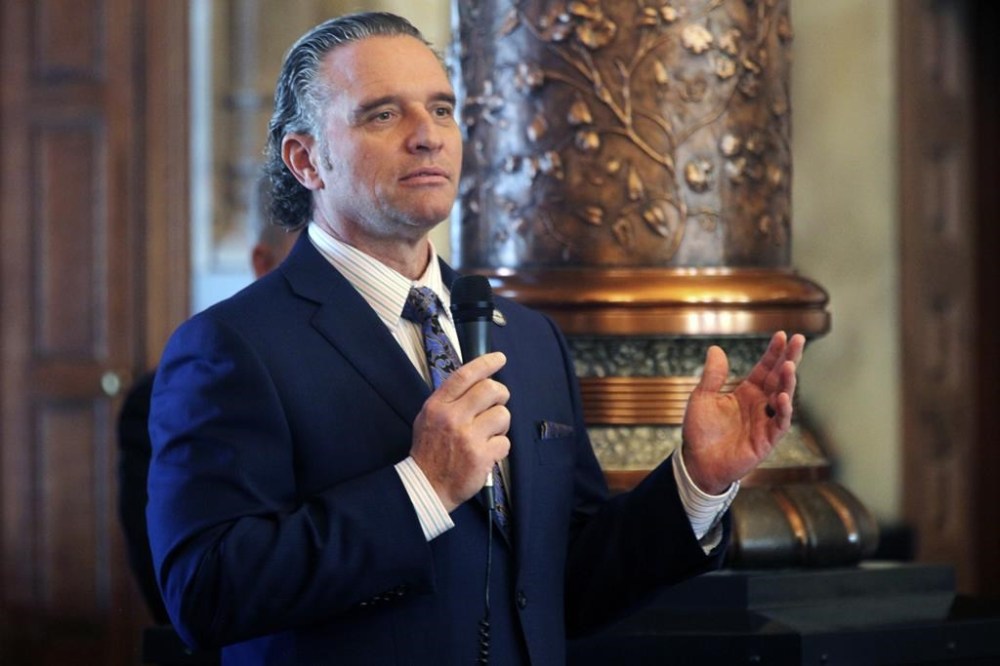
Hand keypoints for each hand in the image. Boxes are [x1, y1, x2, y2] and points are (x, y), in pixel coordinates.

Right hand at [410, 352, 510, 511]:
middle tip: (498, 403)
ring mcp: (468, 437)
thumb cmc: (430, 449)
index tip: (500, 358)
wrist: (426, 485)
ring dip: (501, 424)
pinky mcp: (481, 456)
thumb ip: (450, 399)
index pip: (464, 375)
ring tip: (489, 434)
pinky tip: (487, 452)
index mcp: (438, 406)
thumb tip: (478, 381)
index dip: (485, 363)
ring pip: (502, 415)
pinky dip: (500, 447)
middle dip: (501, 394)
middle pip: (490, 390)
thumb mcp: (429, 417)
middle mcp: (452, 418)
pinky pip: (505, 442)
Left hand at [681, 331, 804, 494]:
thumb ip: (712, 376)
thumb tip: (716, 348)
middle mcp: (759, 404)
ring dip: (787, 381)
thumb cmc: (700, 431)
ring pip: (783, 397)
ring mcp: (765, 421)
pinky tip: (781, 396)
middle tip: (799, 339)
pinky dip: (783, 409)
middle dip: (789, 359)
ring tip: (789, 365)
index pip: (764, 368)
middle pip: (778, 378)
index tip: (782, 335)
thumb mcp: (702, 398)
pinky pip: (779, 422)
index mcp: (746, 393)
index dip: (773, 352)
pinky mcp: (767, 440)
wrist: (698, 462)